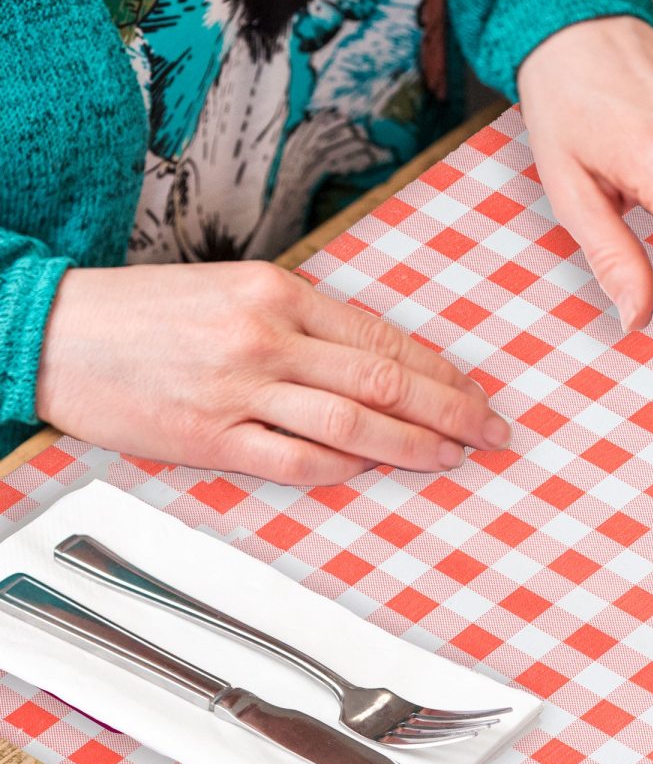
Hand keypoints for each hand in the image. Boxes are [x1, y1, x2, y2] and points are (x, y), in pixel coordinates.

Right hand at [35, 263, 509, 483]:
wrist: (50, 333)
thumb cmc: (146, 314)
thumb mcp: (233, 290)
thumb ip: (304, 323)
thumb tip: (378, 362)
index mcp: (279, 292)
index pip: (383, 336)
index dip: (440, 371)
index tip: (475, 393)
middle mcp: (266, 336)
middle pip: (384, 377)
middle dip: (451, 409)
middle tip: (491, 431)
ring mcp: (239, 389)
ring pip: (351, 420)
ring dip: (412, 444)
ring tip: (452, 458)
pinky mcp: (209, 436)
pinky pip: (293, 458)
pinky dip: (341, 467)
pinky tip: (374, 473)